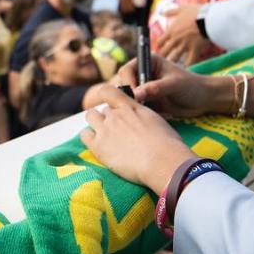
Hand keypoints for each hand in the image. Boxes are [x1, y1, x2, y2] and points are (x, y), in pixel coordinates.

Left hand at [80, 96, 195, 193]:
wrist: (162, 162)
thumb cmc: (168, 145)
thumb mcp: (157, 122)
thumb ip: (144, 117)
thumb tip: (145, 122)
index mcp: (131, 107)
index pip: (109, 91)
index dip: (108, 96)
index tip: (113, 105)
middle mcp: (116, 115)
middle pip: (103, 109)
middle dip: (108, 118)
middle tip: (118, 132)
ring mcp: (105, 129)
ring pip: (90, 116)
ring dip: (95, 123)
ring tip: (105, 135)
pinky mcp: (98, 146)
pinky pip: (84, 135)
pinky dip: (88, 137)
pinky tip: (98, 145)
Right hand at [114, 54, 221, 119]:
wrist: (203, 100)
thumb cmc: (191, 86)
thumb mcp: (174, 85)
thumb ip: (155, 88)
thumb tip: (136, 94)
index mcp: (148, 62)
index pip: (127, 70)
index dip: (127, 82)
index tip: (133, 95)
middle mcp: (143, 74)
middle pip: (123, 83)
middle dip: (127, 95)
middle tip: (136, 105)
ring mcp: (144, 88)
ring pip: (127, 96)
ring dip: (131, 104)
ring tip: (143, 111)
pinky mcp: (147, 101)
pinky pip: (135, 107)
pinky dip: (137, 112)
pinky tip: (146, 116)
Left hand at [153, 3, 209, 64]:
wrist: (209, 18)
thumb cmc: (196, 12)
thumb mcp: (182, 9)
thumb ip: (171, 12)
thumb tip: (162, 13)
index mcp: (172, 31)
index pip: (160, 42)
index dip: (159, 45)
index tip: (161, 48)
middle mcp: (176, 40)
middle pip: (164, 52)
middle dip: (163, 56)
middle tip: (164, 60)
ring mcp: (185, 46)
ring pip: (174, 59)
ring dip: (172, 62)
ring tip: (172, 67)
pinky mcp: (195, 50)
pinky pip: (190, 62)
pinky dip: (188, 66)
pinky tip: (186, 69)